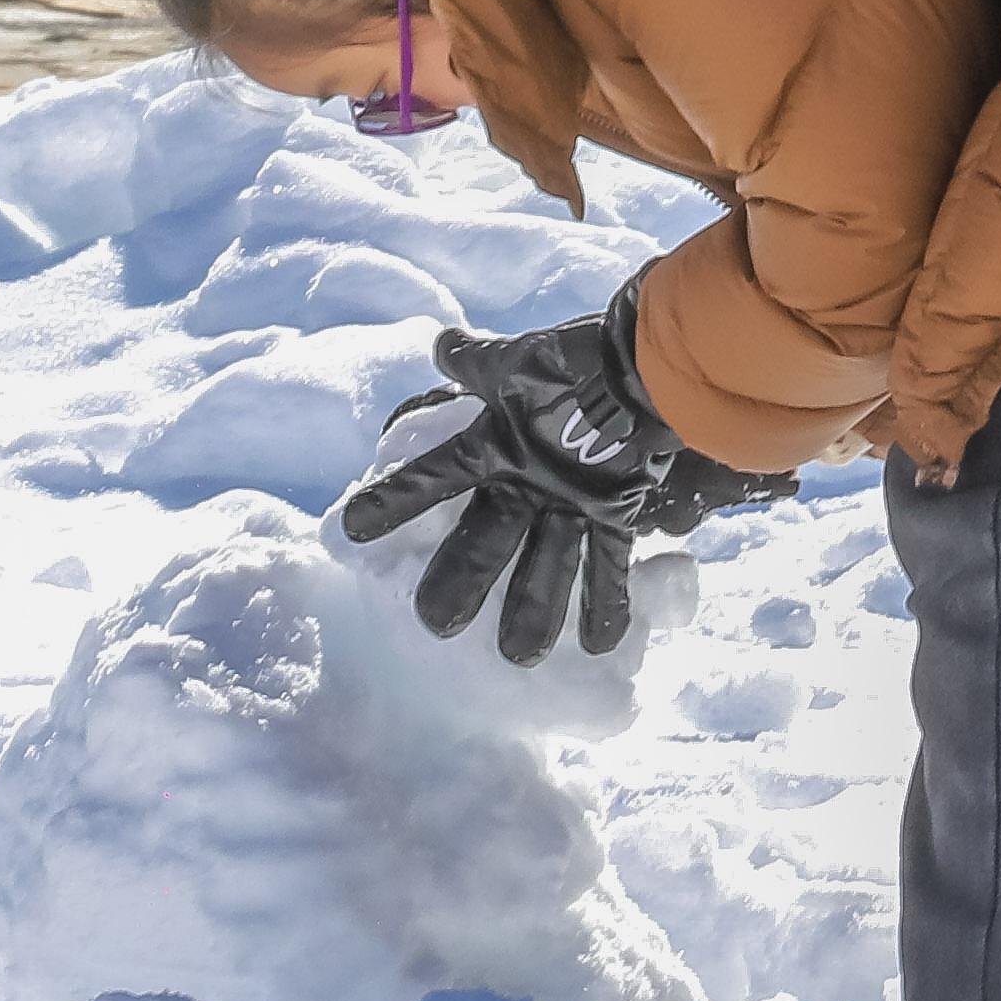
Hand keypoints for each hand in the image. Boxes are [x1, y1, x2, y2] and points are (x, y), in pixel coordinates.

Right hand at [332, 303, 787, 663]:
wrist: (646, 366)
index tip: (353, 530)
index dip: (395, 501)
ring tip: (518, 656)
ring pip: (544, 564)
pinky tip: (601, 646)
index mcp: (495, 445)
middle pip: (484, 540)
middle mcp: (524, 483)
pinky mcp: (614, 513)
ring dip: (533, 609)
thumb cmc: (578, 361)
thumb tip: (439, 345)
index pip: (434, 476)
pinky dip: (607, 603)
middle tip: (436, 624)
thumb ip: (477, 363)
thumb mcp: (519, 362)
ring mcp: (568, 503)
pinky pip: (607, 565)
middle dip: (461, 582)